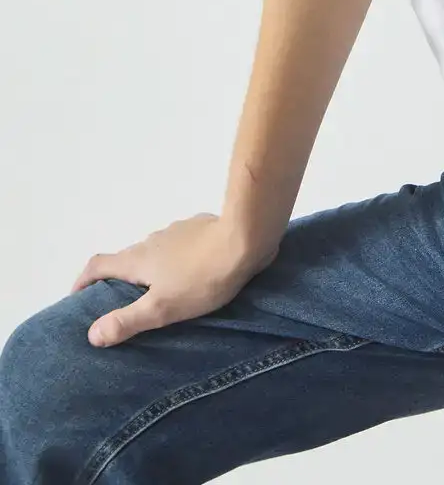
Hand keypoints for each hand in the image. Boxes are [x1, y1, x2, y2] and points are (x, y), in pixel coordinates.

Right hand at [72, 213, 276, 347]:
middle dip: (121, 280)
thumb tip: (91, 334)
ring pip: (156, 252)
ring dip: (151, 271)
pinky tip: (192, 276)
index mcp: (138, 258)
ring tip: (161, 295)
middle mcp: (153, 240)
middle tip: (124, 306)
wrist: (246, 238)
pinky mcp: (202, 229)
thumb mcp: (161, 308)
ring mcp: (178, 231)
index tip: (77, 297)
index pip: (98, 264)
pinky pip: (180, 247)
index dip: (82, 280)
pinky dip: (177, 262)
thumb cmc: (201, 277)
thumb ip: (127, 321)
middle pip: (127, 259)